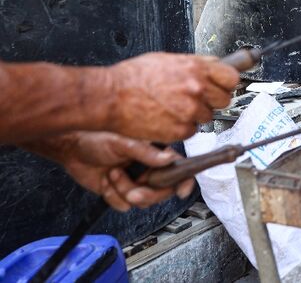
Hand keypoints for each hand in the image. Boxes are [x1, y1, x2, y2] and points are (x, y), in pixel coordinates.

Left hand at [58, 132, 194, 210]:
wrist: (72, 150)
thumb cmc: (97, 138)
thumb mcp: (123, 142)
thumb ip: (146, 152)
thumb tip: (168, 158)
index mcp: (155, 153)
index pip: (178, 168)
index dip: (184, 181)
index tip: (182, 191)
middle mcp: (149, 169)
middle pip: (162, 191)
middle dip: (146, 193)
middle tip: (133, 191)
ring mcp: (135, 182)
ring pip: (142, 201)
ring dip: (123, 190)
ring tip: (113, 174)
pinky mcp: (120, 193)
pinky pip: (123, 205)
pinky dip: (112, 196)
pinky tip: (106, 181)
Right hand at [107, 53, 239, 141]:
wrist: (111, 97)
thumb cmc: (133, 77)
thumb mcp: (168, 59)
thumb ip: (194, 64)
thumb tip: (213, 65)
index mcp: (196, 68)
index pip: (231, 78)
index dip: (226, 83)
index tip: (222, 86)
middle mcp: (197, 89)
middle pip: (224, 100)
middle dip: (212, 100)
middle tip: (196, 99)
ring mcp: (190, 110)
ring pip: (208, 117)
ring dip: (196, 115)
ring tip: (175, 108)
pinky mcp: (181, 130)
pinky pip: (192, 130)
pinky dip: (182, 128)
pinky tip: (167, 118)